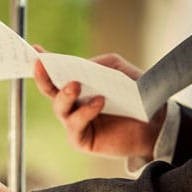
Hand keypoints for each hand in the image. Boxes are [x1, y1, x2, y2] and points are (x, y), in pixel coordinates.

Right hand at [33, 48, 166, 159]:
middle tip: (41, 65)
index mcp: (78, 86)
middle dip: (43, 78)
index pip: (56, 74)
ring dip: (65, 95)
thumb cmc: (137, 95)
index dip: (44, 64)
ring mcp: (75, 123)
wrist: (155, 122)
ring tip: (76, 85)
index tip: (35, 51)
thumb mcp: (119, 71)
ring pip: (60, 107)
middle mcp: (72, 104)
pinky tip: (100, 102)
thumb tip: (79, 67)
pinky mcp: (82, 140)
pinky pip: (75, 125)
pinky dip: (86, 112)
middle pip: (50, 91)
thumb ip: (100, 64)